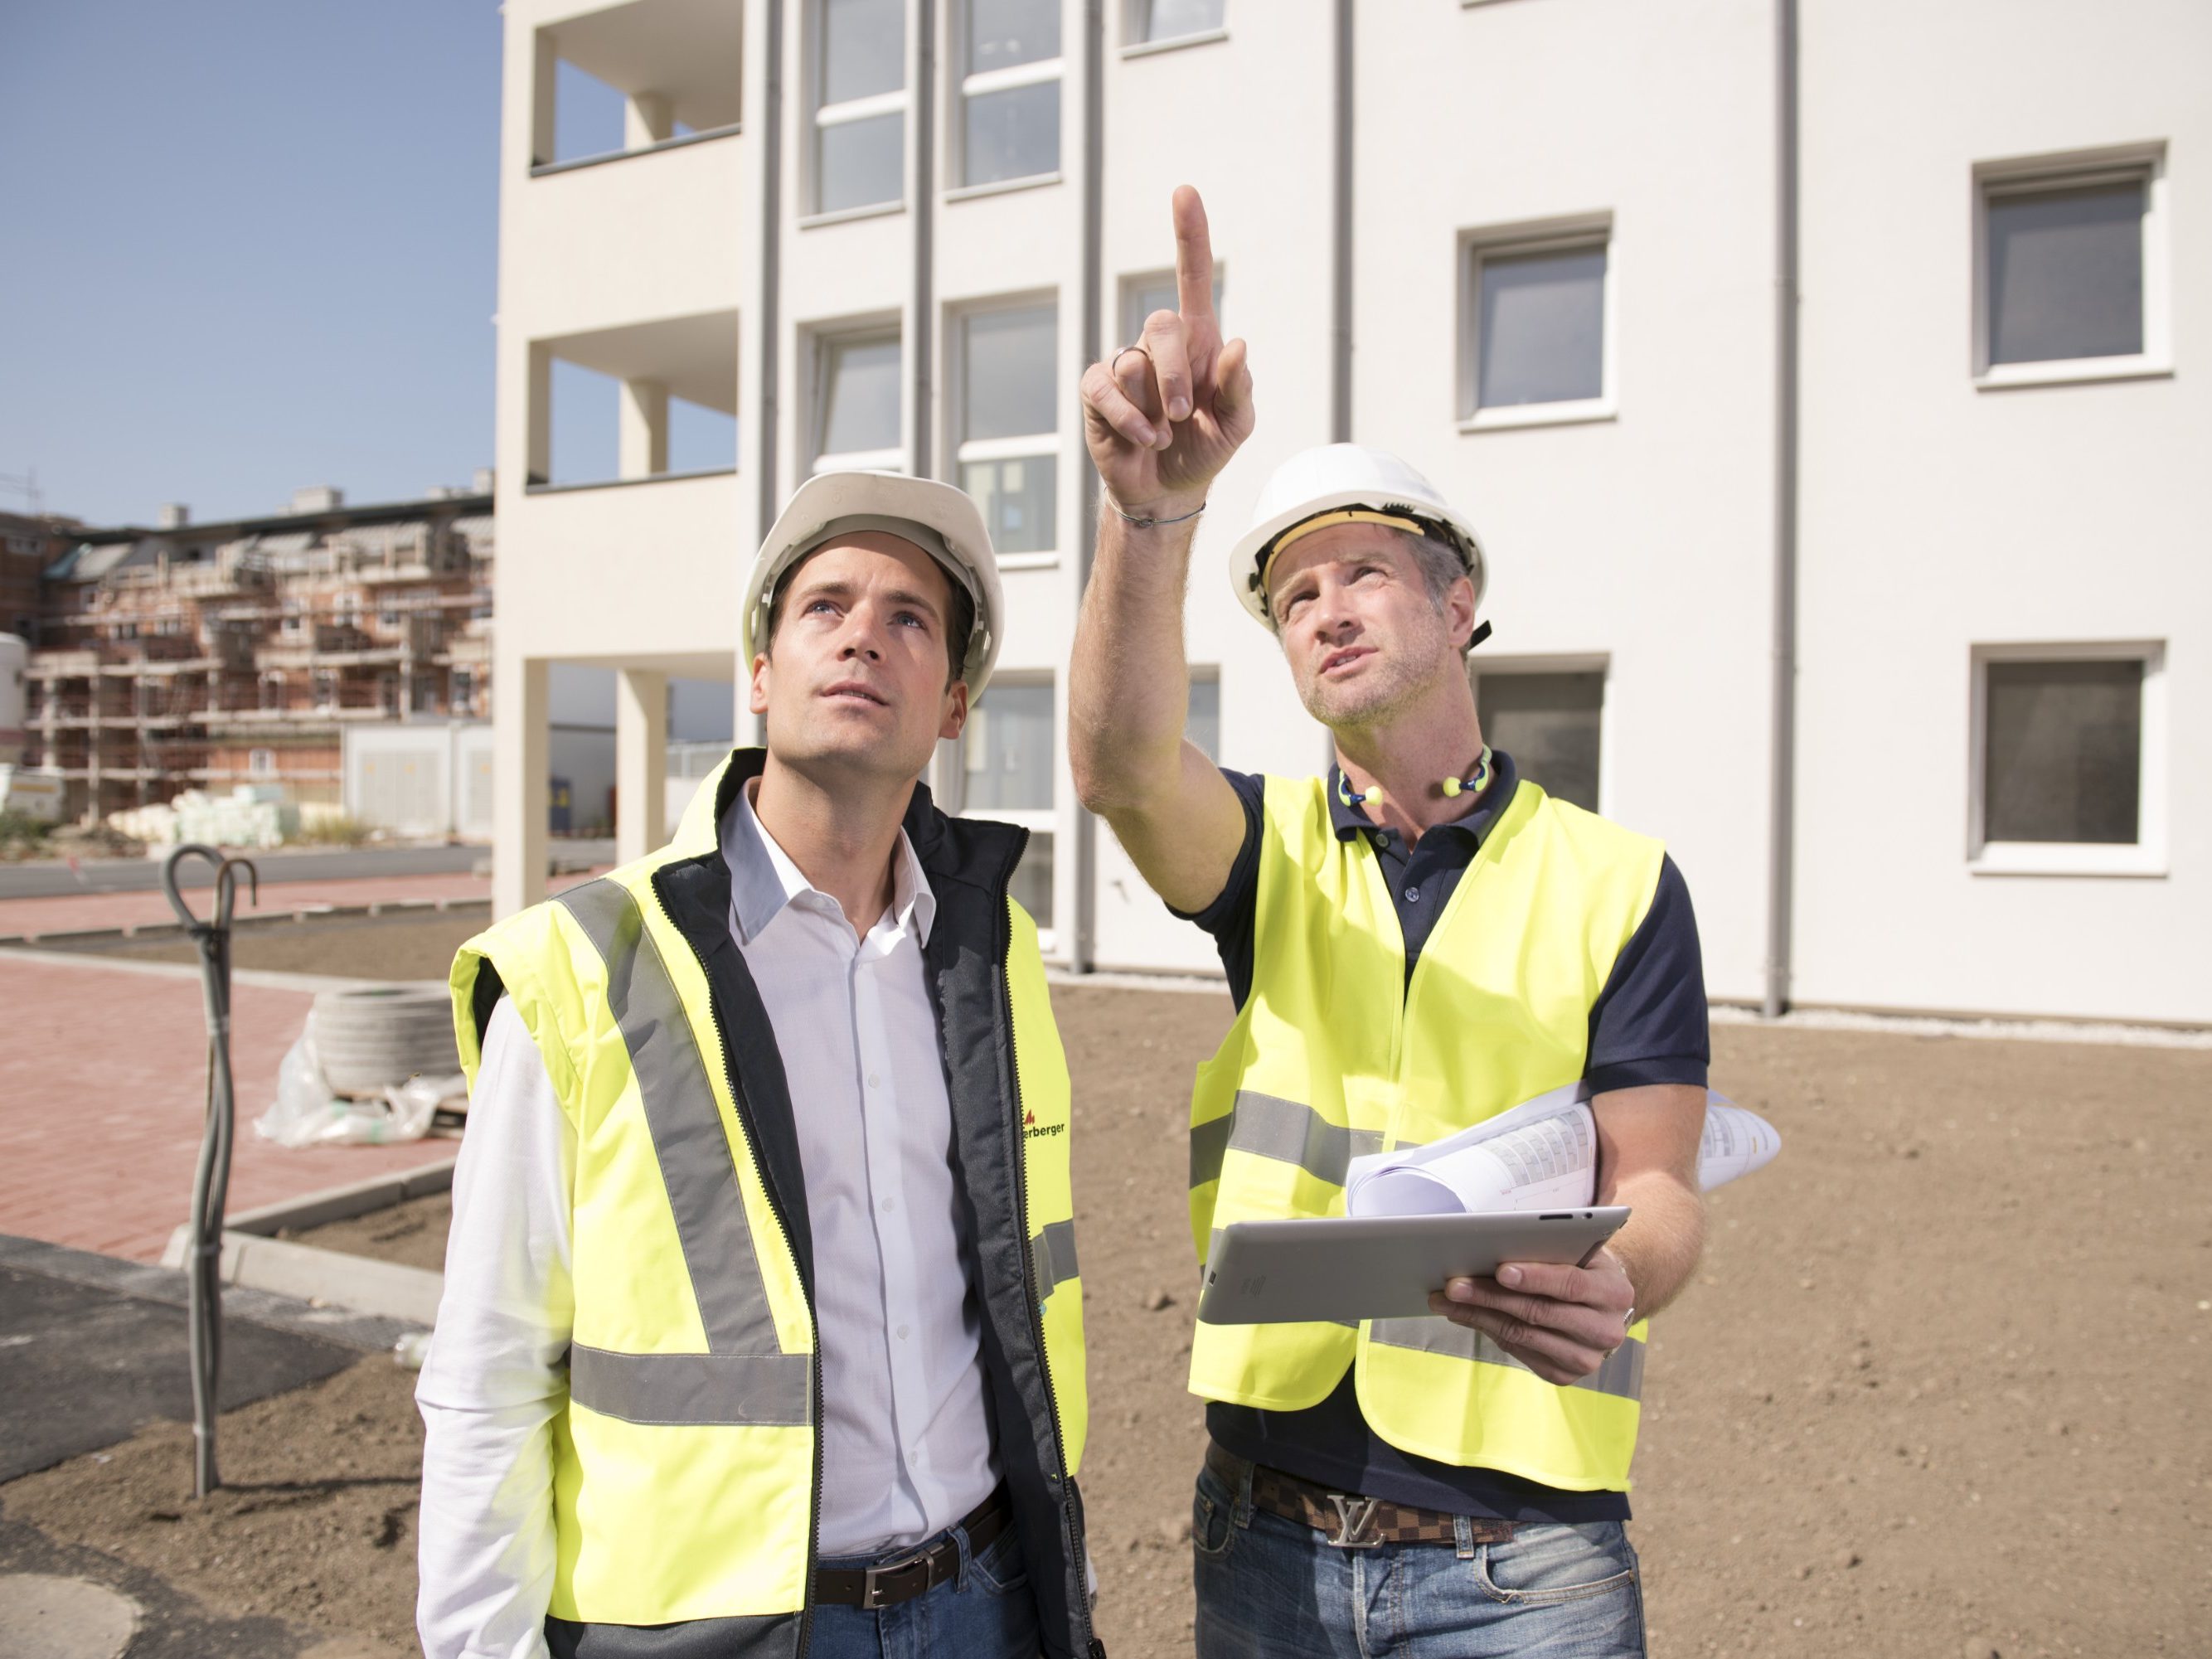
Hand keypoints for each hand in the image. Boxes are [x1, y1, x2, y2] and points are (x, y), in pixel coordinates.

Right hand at [1079, 185, 1254, 520]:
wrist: (1166, 490)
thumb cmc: (1204, 448)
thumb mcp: (1236, 425)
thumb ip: (1240, 389)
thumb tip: (1237, 346)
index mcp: (1199, 341)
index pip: (1193, 277)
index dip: (1189, 235)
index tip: (1184, 193)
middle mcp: (1159, 345)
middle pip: (1162, 324)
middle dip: (1177, 373)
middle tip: (1187, 413)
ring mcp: (1125, 365)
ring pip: (1134, 361)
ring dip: (1157, 407)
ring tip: (1164, 434)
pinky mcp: (1098, 390)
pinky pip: (1108, 389)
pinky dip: (1131, 419)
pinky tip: (1144, 438)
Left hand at [1427, 1249, 1636, 1386]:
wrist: (1603, 1305)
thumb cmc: (1583, 1267)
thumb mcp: (1580, 1251)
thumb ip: (1551, 1249)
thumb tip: (1495, 1248)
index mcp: (1615, 1292)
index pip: (1571, 1284)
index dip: (1535, 1278)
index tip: (1501, 1270)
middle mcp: (1606, 1331)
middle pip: (1539, 1313)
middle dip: (1491, 1297)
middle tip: (1454, 1285)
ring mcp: (1585, 1359)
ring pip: (1522, 1335)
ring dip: (1478, 1316)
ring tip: (1446, 1300)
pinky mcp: (1564, 1375)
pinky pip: (1518, 1351)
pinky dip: (1488, 1331)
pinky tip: (1465, 1315)